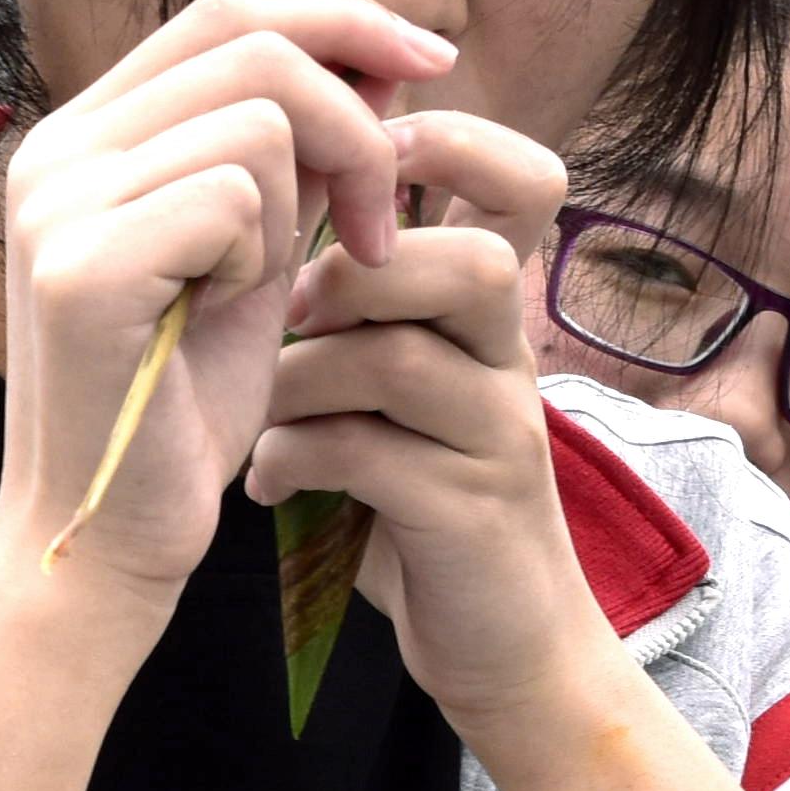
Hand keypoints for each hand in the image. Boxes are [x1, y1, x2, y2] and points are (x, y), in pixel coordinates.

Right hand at [0, 0, 447, 594]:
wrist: (117, 535)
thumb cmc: (183, 405)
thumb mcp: (253, 253)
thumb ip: (293, 154)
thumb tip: (380, 59)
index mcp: (85, 136)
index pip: (227, 12)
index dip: (340, 20)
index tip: (432, 62)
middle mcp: (54, 151)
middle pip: (253, 47)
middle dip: (353, 126)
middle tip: (372, 228)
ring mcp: (57, 203)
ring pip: (256, 122)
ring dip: (295, 215)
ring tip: (258, 294)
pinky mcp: (80, 265)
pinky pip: (230, 196)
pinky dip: (258, 260)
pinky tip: (223, 319)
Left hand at [275, 107, 638, 751]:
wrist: (501, 643)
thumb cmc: (418, 497)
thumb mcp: (392, 382)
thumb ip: (356, 302)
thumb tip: (265, 203)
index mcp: (491, 313)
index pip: (526, 183)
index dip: (448, 146)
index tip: (355, 181)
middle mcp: (510, 360)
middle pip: (468, 262)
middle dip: (356, 274)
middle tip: (292, 315)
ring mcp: (498, 436)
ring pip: (399, 357)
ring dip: (301, 378)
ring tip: (263, 413)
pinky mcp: (469, 514)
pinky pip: (370, 454)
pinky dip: (294, 460)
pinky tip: (268, 484)